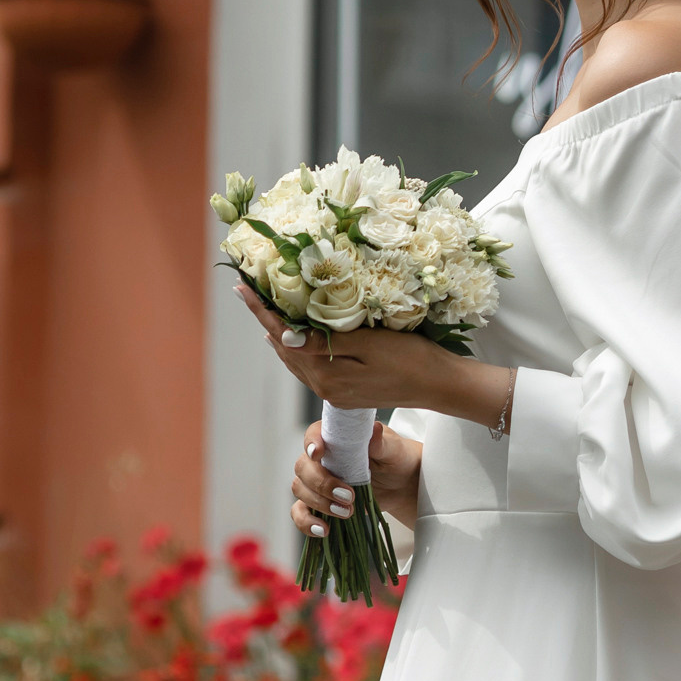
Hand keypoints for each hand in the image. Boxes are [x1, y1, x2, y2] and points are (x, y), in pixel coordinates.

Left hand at [234, 280, 504, 420]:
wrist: (439, 385)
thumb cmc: (410, 358)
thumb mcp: (368, 344)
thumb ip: (325, 343)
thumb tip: (284, 336)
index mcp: (326, 376)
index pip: (284, 338)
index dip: (261, 312)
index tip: (242, 289)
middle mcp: (325, 388)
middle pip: (284, 350)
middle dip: (265, 321)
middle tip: (248, 292)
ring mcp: (335, 392)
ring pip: (296, 359)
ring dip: (279, 335)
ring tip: (264, 310)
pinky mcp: (346, 391)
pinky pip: (312, 366)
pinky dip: (299, 347)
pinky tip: (296, 336)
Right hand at [292, 422, 420, 541]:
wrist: (401, 484)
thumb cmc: (395, 458)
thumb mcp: (392, 449)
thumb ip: (381, 442)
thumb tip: (375, 430)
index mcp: (335, 437)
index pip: (313, 434)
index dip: (311, 443)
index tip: (318, 454)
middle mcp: (321, 458)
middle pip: (303, 467)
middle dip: (321, 484)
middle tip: (348, 496)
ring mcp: (317, 481)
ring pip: (300, 489)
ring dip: (319, 503)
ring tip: (346, 512)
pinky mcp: (319, 504)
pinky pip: (300, 513)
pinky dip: (306, 522)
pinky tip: (324, 530)